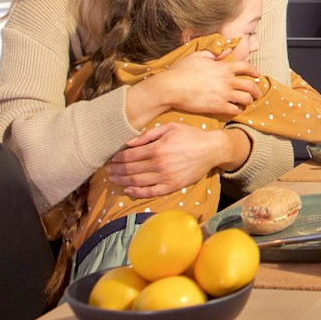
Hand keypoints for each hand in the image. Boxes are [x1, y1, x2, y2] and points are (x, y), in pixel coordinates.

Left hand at [106, 122, 231, 198]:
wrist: (212, 149)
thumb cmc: (191, 136)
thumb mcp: (170, 127)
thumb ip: (148, 135)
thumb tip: (129, 143)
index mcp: (158, 148)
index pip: (130, 156)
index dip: (118, 158)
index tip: (112, 159)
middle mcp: (160, 164)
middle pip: (130, 169)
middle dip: (116, 170)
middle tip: (108, 170)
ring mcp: (166, 176)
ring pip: (137, 181)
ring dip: (122, 181)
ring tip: (113, 179)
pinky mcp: (173, 186)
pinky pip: (151, 192)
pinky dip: (137, 192)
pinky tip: (128, 189)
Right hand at [127, 49, 262, 123]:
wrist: (171, 87)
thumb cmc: (182, 70)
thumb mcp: (199, 55)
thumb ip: (214, 53)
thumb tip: (226, 51)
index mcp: (223, 67)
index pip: (246, 67)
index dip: (254, 71)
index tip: (257, 75)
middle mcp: (227, 81)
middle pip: (250, 85)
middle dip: (256, 90)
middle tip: (257, 93)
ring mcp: (223, 94)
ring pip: (246, 99)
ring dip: (248, 101)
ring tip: (247, 102)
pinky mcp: (217, 106)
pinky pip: (234, 110)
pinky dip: (237, 110)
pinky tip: (235, 109)